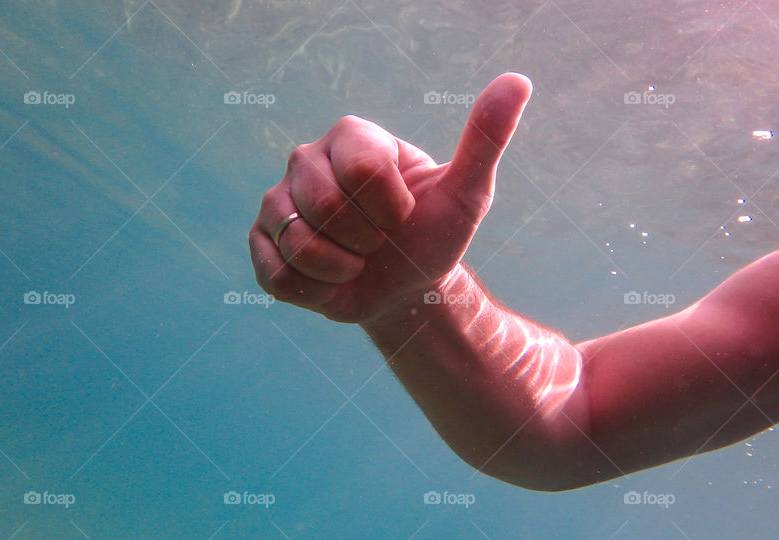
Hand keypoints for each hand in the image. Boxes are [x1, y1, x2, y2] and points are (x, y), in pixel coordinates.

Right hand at [249, 73, 532, 322]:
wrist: (404, 288)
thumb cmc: (434, 234)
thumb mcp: (467, 193)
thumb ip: (486, 137)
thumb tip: (518, 81)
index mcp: (352, 137)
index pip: (364, 170)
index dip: (391, 209)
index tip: (404, 215)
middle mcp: (307, 159)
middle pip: (327, 205)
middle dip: (368, 240)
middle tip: (380, 241)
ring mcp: (277, 200)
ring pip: (300, 243)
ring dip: (343, 268)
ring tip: (356, 260)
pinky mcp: (261, 243)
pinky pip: (279, 275)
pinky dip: (315, 290)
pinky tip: (330, 278)